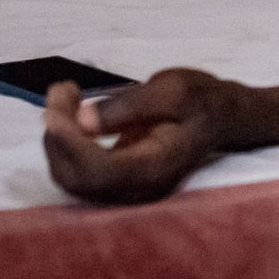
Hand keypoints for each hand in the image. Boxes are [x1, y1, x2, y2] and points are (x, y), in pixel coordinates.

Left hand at [42, 69, 235, 204]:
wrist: (223, 118)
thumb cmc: (201, 99)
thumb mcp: (173, 88)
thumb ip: (129, 105)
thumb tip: (83, 119)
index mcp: (155, 168)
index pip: (98, 170)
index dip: (69, 143)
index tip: (55, 108)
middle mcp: (137, 189)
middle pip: (76, 179)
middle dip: (57, 135)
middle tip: (61, 89)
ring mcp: (125, 189)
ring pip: (70, 177)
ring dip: (56, 137)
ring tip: (65, 94)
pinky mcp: (116, 181)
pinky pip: (77, 171)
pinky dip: (64, 142)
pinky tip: (70, 112)